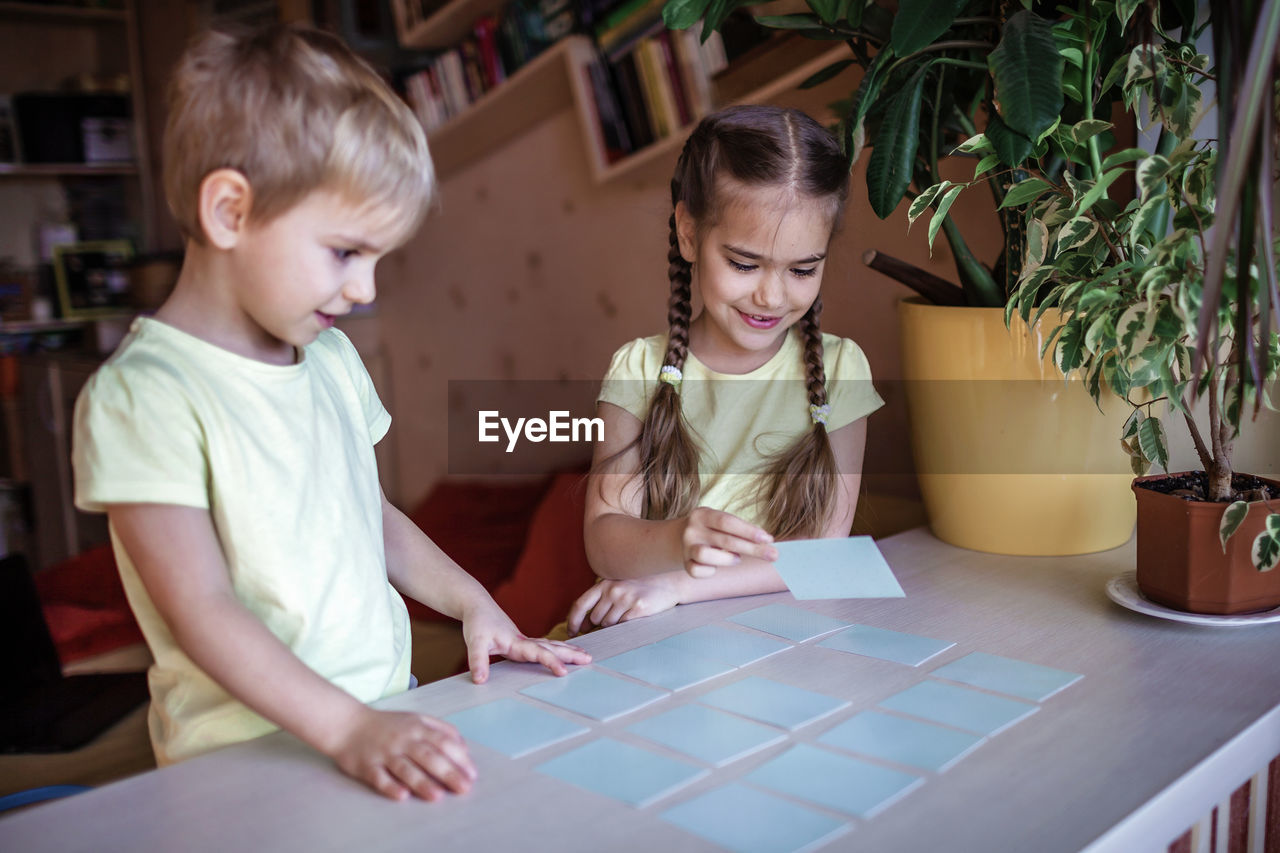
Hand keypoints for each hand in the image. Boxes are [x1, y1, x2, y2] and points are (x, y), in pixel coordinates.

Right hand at [329, 706, 474, 801]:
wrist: (348, 724)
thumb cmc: (388, 725)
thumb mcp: (417, 719)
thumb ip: (441, 729)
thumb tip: (464, 748)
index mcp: (417, 728)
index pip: (443, 742)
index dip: (459, 758)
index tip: (472, 774)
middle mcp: (402, 740)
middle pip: (428, 756)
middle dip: (448, 772)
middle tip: (464, 788)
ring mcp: (384, 753)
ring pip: (405, 769)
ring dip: (422, 782)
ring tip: (437, 796)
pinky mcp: (367, 766)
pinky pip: (379, 778)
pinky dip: (390, 786)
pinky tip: (402, 795)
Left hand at [461, 603, 590, 682]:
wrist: (477, 606)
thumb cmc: (477, 622)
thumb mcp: (474, 642)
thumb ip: (478, 661)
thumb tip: (480, 680)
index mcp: (515, 642)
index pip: (537, 653)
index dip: (550, 662)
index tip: (563, 672)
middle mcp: (524, 641)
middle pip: (551, 647)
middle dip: (570, 654)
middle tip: (588, 660)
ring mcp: (525, 640)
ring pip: (551, 645)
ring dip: (568, 650)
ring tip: (585, 656)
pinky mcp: (523, 642)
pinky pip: (545, 645)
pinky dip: (558, 648)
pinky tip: (565, 651)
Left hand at [566, 575, 684, 636]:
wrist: (668, 582)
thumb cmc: (641, 586)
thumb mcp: (618, 585)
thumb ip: (601, 599)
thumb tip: (585, 623)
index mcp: (604, 583)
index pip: (580, 604)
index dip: (573, 621)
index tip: (573, 632)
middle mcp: (613, 590)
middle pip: (595, 618)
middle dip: (600, 624)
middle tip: (614, 618)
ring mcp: (626, 600)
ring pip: (609, 624)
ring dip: (615, 625)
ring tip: (627, 613)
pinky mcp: (638, 609)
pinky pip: (623, 626)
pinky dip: (626, 626)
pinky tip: (634, 616)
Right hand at [681, 507, 777, 577]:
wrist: (676, 538)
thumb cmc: (709, 530)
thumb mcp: (720, 523)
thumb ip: (740, 530)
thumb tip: (767, 542)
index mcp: (703, 515)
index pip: (727, 522)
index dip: (748, 531)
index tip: (768, 539)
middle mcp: (692, 530)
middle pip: (725, 540)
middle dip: (752, 549)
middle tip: (772, 555)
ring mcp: (686, 547)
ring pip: (705, 555)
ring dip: (727, 559)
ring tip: (736, 559)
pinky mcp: (684, 564)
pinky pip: (698, 572)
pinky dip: (710, 572)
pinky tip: (715, 567)